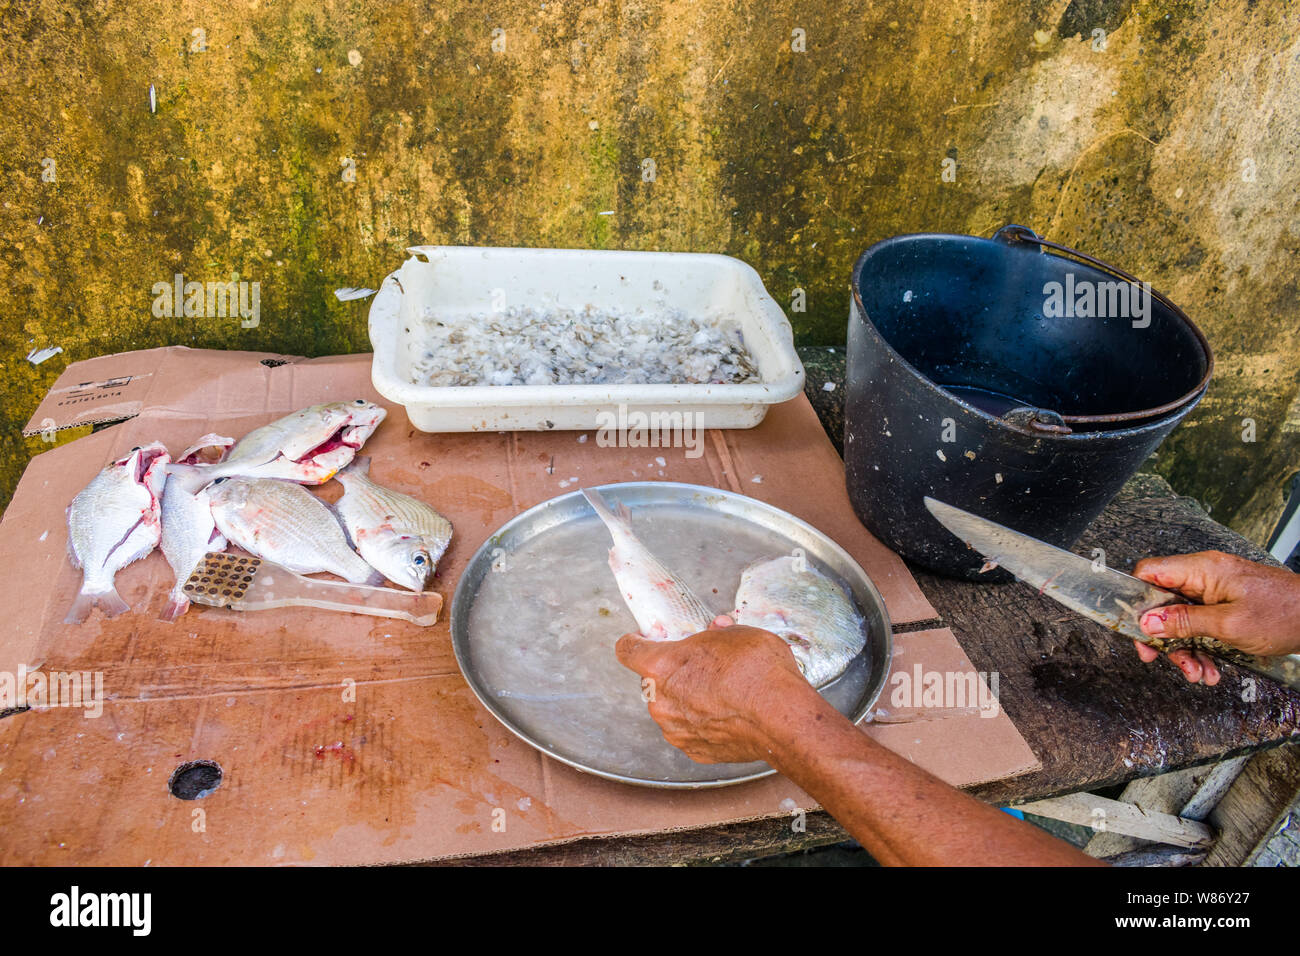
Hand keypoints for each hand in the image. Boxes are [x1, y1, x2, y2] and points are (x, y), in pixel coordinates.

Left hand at [614, 619, 815, 763]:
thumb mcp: (739, 634)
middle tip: (701, 667)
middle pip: (652, 682)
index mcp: (663, 665)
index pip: (627, 650)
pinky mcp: (694, 750)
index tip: (642, 641)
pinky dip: (702, 724)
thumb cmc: (760, 673)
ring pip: (670, 709)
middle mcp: (661, 700)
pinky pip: (689, 732)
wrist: (782, 719)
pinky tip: (727, 715)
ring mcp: (676, 729)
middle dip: (672, 674)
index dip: (634, 643)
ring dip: (687, 701)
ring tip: (721, 694)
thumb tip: (719, 629)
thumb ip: (720, 633)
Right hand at [1131, 551, 1299, 684]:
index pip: (1149, 572)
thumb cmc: (1285, 614)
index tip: (1136, 627)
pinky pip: (1203, 624)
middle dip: (1163, 635)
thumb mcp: (1228, 625)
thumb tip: (1148, 621)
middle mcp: (1206, 576)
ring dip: (1186, 649)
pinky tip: (1212, 668)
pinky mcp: (1228, 604)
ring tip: (1198, 672)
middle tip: (1158, 658)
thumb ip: (1184, 622)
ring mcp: (1217, 590)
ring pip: (1183, 619)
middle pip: (1164, 602)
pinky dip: (1204, 648)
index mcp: (1202, 570)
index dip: (1136, 599)